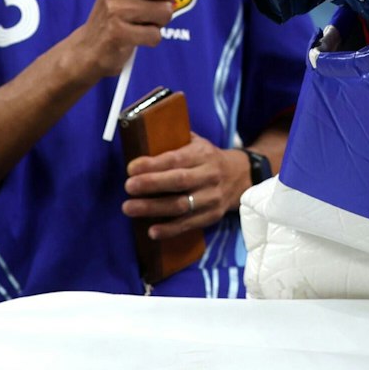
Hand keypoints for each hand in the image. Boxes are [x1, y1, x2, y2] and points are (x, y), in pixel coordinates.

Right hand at [63, 0, 178, 82]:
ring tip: (136, 28)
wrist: (85, 51)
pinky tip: (132, 40)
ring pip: (164, 13)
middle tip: (145, 18)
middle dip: (163, 8)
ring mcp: (116, 10)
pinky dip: (150, 41)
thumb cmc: (112, 24)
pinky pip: (155, 35)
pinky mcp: (118, 32)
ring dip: (156, 26)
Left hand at [123, 133, 251, 239]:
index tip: (131, 168)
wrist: (240, 176)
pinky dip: (169, 230)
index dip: (153, 164)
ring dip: (153, 208)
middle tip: (128, 187)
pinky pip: (189, 224)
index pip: (176, 159)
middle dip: (151, 184)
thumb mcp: (197, 143)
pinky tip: (151, 231)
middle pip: (179, 181)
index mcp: (204, 154)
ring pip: (181, 205)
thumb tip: (142, 137)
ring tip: (129, 208)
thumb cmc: (208, 158)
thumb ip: (175, 141)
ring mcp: (212, 197)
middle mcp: (209, 175)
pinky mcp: (212, 216)